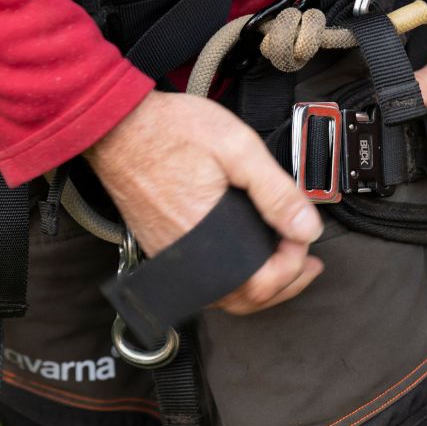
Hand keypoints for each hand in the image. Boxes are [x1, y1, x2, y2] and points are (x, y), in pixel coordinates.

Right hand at [84, 90, 323, 314]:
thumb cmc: (170, 130)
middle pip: (243, 300)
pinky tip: (244, 255)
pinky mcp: (160, 245)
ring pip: (223, 294)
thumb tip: (307, 227)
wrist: (119, 125)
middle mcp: (186, 258)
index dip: (293, 264)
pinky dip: (232, 276)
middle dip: (284, 285)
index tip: (303, 234)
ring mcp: (170, 255)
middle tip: (307, 262)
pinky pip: (203, 280)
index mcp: (207, 239)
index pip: (261, 283)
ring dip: (258, 283)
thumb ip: (275, 191)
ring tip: (283, 261)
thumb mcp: (237, 148)